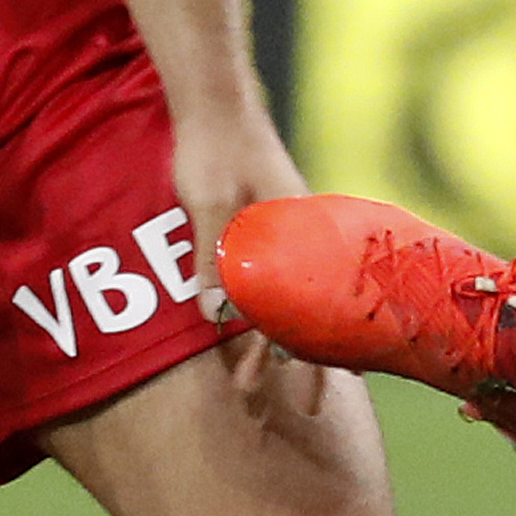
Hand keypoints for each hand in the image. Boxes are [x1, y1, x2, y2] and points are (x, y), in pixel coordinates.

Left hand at [172, 107, 326, 417]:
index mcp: (297, 235)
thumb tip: (212, 318)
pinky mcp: (273, 226)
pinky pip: (285, 280)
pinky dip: (282, 311)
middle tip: (300, 413)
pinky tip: (276, 330)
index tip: (302, 400)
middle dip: (302, 363)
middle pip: (308, 312)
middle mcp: (303, 238)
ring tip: (282, 382)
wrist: (215, 101)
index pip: (304, 313)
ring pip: (298, 300)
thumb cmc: (214, 147)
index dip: (302, 359)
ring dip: (286, 341)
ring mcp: (291, 233)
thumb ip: (209, 258)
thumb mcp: (207, 204)